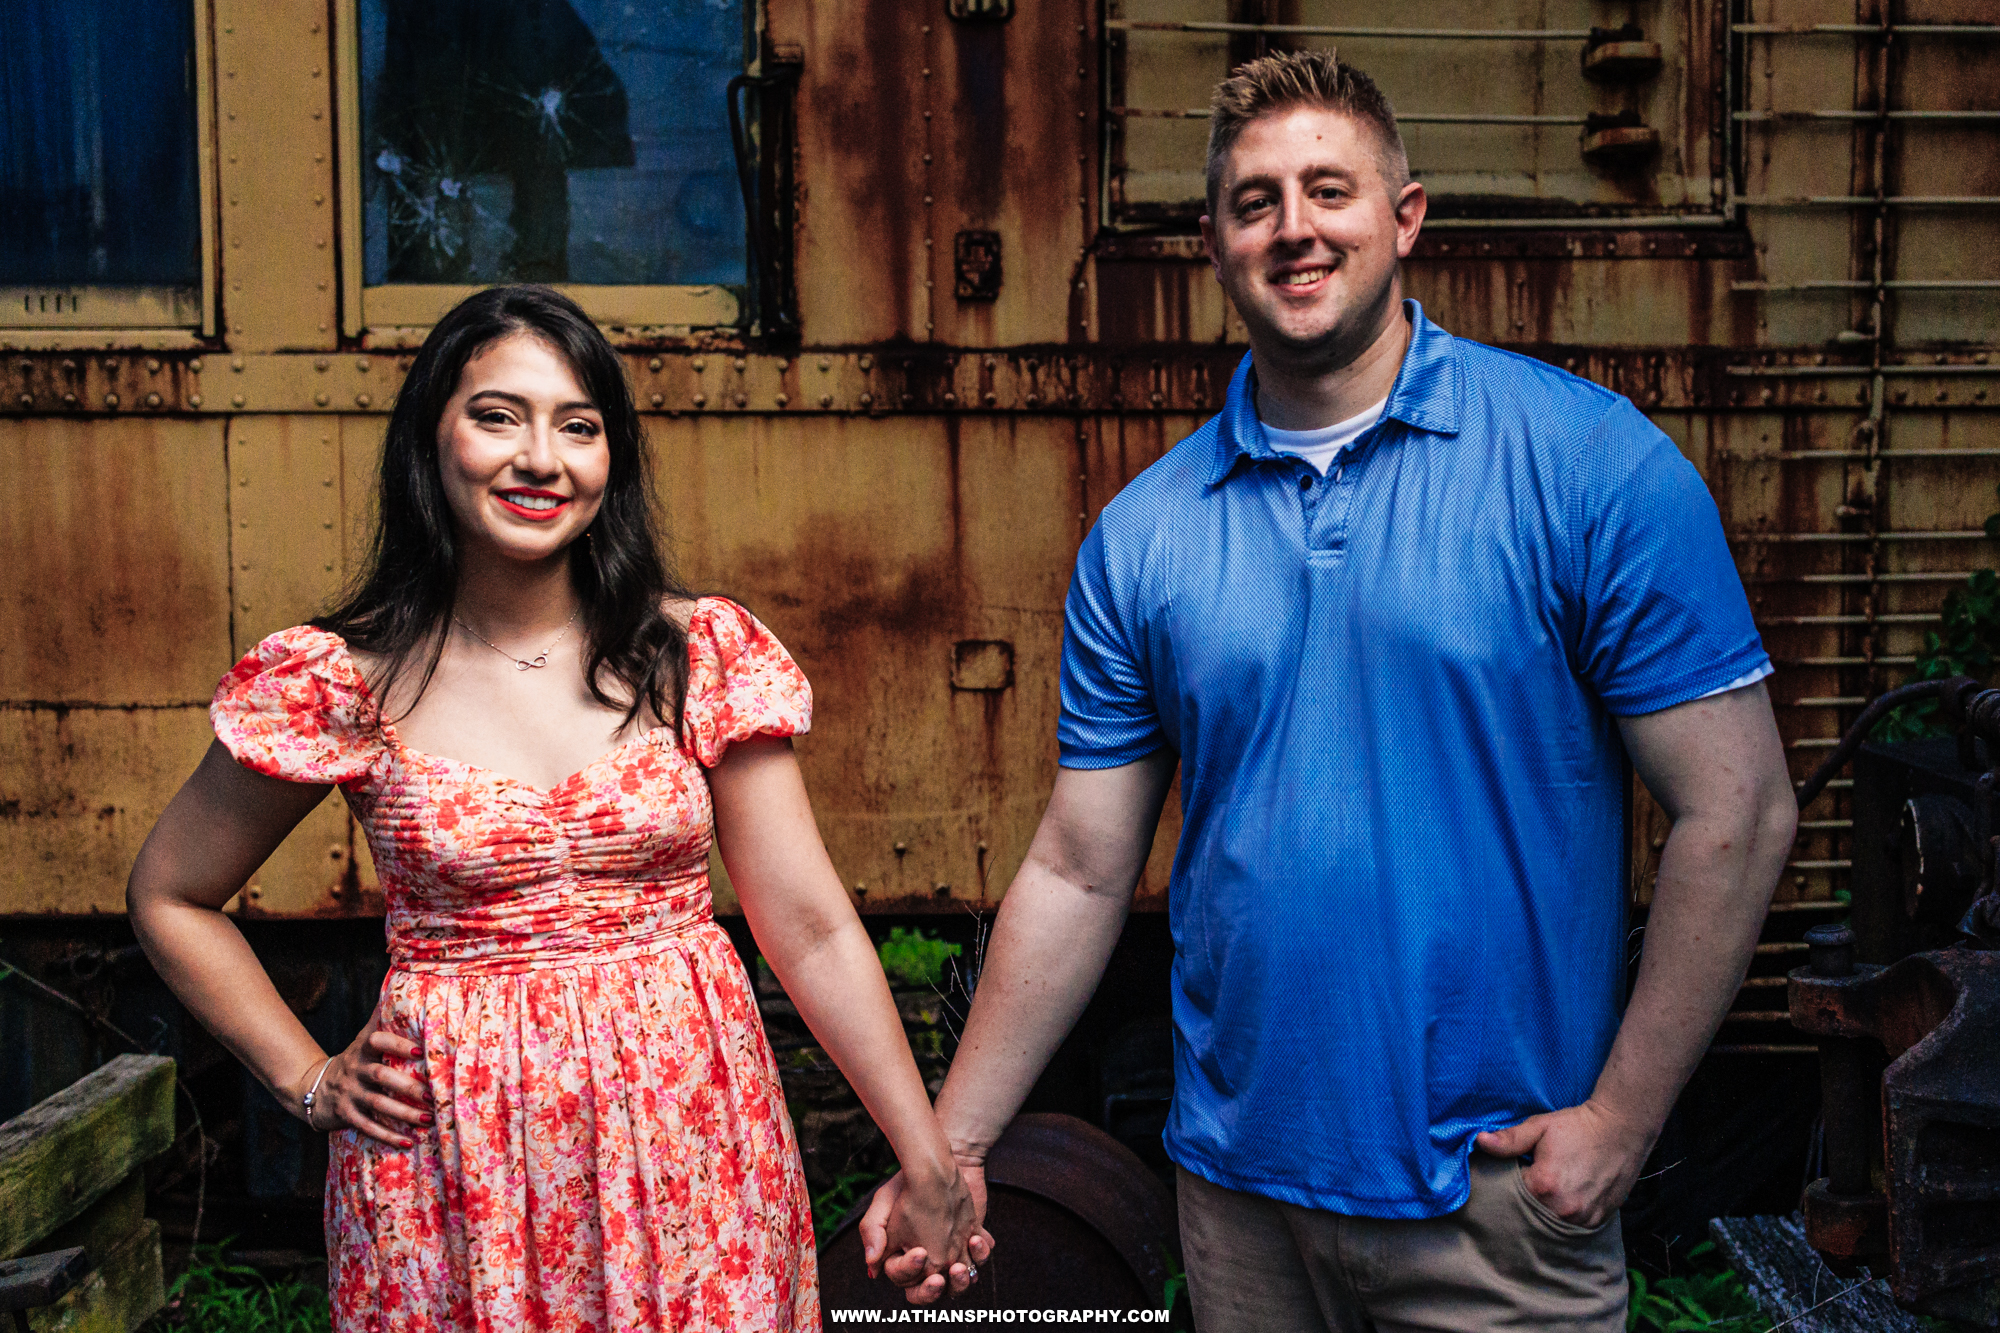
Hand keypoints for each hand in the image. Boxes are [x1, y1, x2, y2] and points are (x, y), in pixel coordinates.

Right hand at [288, 1007, 429, 1147]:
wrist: (313, 1088)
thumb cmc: (352, 1061)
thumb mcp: (361, 1039)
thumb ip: (380, 1019)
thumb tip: (395, 983)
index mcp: (363, 1050)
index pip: (377, 1042)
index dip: (397, 1045)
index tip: (420, 1052)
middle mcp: (356, 1071)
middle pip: (381, 1077)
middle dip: (407, 1086)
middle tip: (432, 1094)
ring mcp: (349, 1094)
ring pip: (377, 1105)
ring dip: (404, 1114)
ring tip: (428, 1119)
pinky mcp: (345, 1115)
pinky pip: (367, 1127)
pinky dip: (387, 1136)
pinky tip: (408, 1142)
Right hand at [859, 1160, 993, 1303]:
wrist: (937, 1164)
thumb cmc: (906, 1184)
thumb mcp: (883, 1203)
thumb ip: (872, 1232)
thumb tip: (873, 1268)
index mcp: (903, 1258)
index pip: (905, 1280)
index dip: (910, 1270)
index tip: (920, 1252)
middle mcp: (929, 1261)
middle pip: (931, 1292)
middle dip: (934, 1291)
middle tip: (939, 1280)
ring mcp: (952, 1253)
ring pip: (959, 1283)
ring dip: (962, 1280)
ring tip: (960, 1266)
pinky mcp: (971, 1241)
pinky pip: (980, 1259)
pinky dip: (981, 1254)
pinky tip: (976, 1239)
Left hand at [1475, 1099, 1654, 1228]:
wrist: (1622, 1129)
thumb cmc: (1579, 1126)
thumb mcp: (1540, 1127)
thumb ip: (1509, 1139)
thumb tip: (1480, 1142)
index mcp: (1543, 1186)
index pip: (1509, 1194)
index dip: (1507, 1183)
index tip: (1513, 1173)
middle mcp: (1563, 1209)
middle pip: (1527, 1215)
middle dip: (1522, 1202)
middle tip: (1527, 1185)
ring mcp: (1582, 1219)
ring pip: (1549, 1225)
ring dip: (1542, 1213)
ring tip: (1546, 1193)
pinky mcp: (1597, 1222)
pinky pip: (1570, 1228)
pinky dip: (1562, 1219)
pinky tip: (1562, 1202)